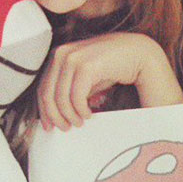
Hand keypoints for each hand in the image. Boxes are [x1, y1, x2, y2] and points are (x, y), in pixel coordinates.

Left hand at [37, 32, 182, 130]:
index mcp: (59, 55)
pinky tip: (88, 114)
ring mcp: (73, 57)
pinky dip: (80, 109)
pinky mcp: (87, 65)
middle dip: (55, 115)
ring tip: (79, 122)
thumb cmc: (112, 66)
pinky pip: (76, 96)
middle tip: (66, 128)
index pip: (43, 87)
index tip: (49, 126)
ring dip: (69, 115)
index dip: (44, 110)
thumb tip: (56, 113)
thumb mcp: (86, 78)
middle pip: (47, 93)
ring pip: (60, 97)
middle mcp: (62, 53)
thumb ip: (70, 89)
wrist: (139, 53)